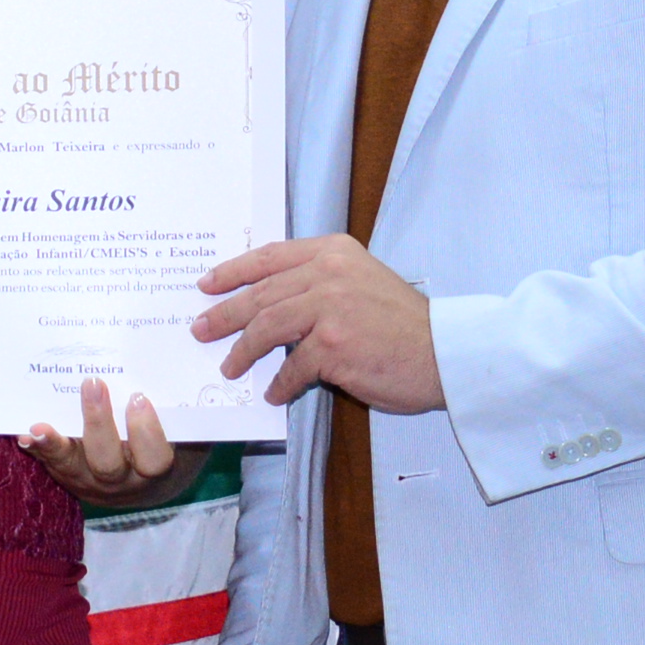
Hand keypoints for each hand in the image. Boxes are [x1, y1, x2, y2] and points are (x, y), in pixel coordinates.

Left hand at [21, 380, 209, 509]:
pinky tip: (24, 435)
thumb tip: (188, 357)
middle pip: (108, 462)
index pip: (155, 457)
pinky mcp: (69, 476)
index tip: (138, 397)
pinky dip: (38, 448)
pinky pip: (51, 463)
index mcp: (157, 468)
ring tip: (38, 426)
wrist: (152, 482)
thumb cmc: (173, 443)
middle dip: (98, 424)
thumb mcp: (187, 432)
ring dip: (55, 443)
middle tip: (94, 384)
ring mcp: (92, 481)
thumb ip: (184, 408)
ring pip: (73, 467)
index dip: (146, 431)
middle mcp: (123, 481)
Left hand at [195, 235, 443, 411]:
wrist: (446, 352)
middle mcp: (329, 273)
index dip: (233, 271)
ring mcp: (330, 308)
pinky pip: (292, 368)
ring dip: (243, 351)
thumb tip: (269, 304)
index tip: (206, 285)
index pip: (270, 257)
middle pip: (261, 293)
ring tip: (229, 367)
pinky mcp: (334, 346)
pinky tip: (273, 393)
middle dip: (224, 314)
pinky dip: (279, 383)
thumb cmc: (403, 322)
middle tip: (199, 329)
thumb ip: (320, 281)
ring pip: (267, 327)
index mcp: (333, 252)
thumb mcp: (361, 280)